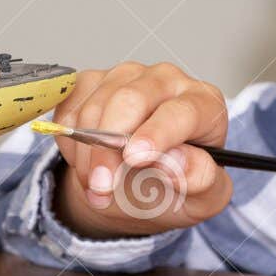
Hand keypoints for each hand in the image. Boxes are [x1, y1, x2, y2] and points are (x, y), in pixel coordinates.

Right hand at [50, 62, 233, 239]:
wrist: (137, 188)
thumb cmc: (176, 187)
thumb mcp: (202, 198)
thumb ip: (199, 179)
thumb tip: (174, 161)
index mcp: (204, 104)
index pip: (181, 111)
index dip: (157, 134)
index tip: (134, 158)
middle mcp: (168, 81)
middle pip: (131, 100)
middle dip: (109, 148)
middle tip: (102, 187)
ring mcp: (128, 76)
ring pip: (95, 106)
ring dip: (87, 154)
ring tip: (97, 187)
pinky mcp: (93, 81)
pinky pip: (70, 106)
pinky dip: (70, 140)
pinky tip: (88, 160)